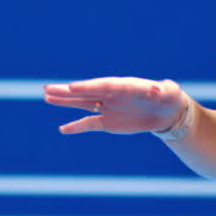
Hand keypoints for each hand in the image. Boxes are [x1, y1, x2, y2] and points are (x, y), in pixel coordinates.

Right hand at [43, 77, 188, 134]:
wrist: (166, 111)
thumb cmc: (168, 97)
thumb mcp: (169, 93)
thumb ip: (162, 89)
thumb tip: (157, 89)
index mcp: (123, 86)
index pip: (102, 86)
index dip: (87, 87)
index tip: (72, 87)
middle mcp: (111, 95)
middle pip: (86, 92)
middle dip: (67, 92)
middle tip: (47, 89)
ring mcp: (107, 107)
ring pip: (82, 104)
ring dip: (64, 101)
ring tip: (46, 97)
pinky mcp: (108, 122)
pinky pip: (89, 124)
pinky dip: (77, 127)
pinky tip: (62, 129)